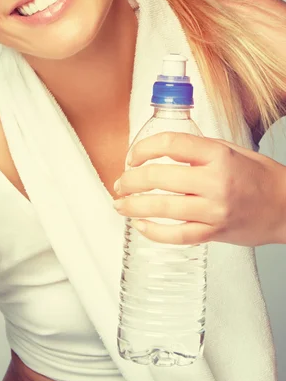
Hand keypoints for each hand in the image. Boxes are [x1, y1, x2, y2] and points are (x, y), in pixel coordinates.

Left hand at [112, 132, 285, 246]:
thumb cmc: (259, 176)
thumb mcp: (230, 150)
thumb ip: (196, 150)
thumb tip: (159, 151)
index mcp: (218, 155)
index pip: (170, 144)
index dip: (143, 148)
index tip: (132, 155)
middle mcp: (215, 182)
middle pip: (159, 177)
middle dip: (131, 180)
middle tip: (120, 183)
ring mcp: (214, 210)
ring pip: (163, 209)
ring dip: (134, 207)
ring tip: (121, 204)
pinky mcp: (214, 233)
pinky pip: (177, 236)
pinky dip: (154, 232)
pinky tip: (142, 226)